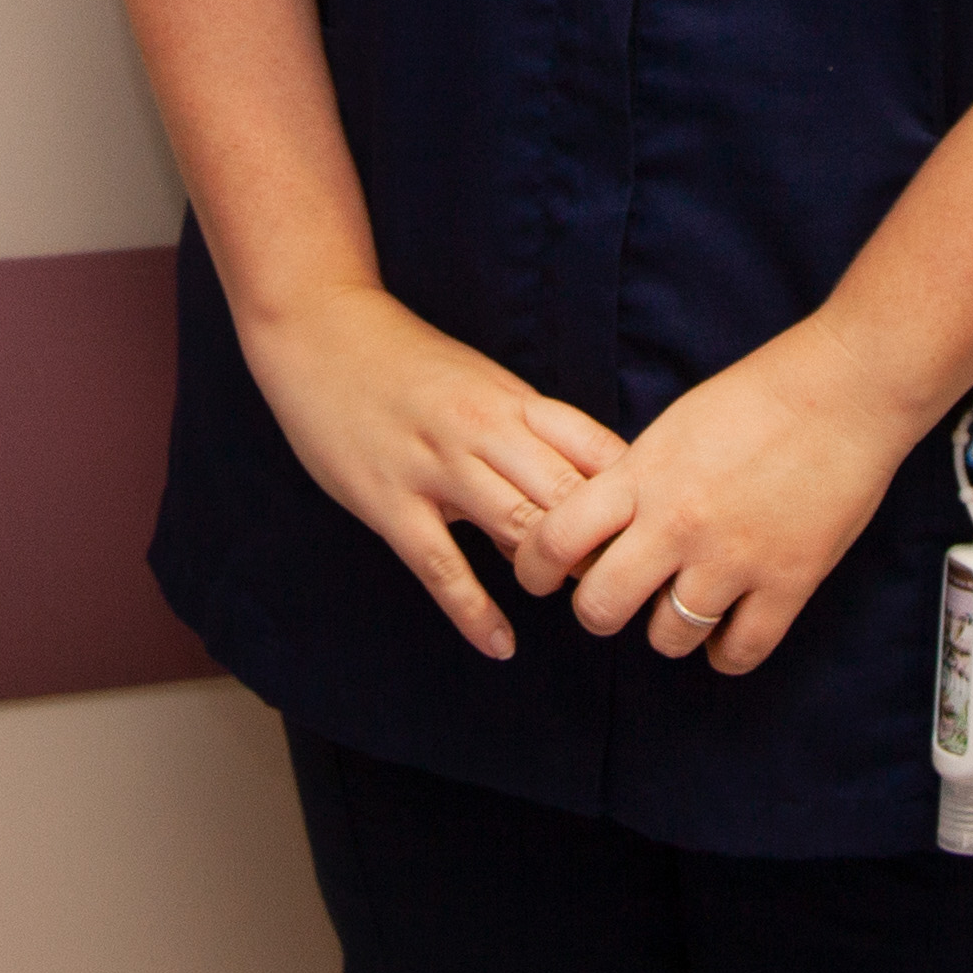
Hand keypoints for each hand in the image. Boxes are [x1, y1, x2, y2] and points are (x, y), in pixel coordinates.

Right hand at [238, 284, 630, 660]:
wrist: (320, 328)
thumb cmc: (406, 363)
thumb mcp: (482, 384)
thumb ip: (527, 438)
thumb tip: (576, 502)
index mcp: (513, 399)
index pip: (596, 450)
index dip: (633, 499)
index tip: (652, 535)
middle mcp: (482, 430)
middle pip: (567, 494)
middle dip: (604, 545)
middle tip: (630, 585)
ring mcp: (434, 466)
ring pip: (517, 526)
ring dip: (553, 571)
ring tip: (581, 609)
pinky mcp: (388, 500)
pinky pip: (441, 565)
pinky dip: (474, 611)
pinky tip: (500, 644)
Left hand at [516, 316, 935, 677]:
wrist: (845, 391)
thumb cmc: (761, 396)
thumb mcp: (673, 428)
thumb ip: (634, 478)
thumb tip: (598, 521)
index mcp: (643, 476)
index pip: (556, 538)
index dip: (534, 567)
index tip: (538, 576)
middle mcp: (677, 523)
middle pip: (600, 606)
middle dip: (597, 611)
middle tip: (611, 602)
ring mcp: (733, 559)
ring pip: (667, 638)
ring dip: (666, 632)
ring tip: (680, 610)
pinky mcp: (787, 583)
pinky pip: (738, 653)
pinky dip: (725, 654)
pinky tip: (726, 632)